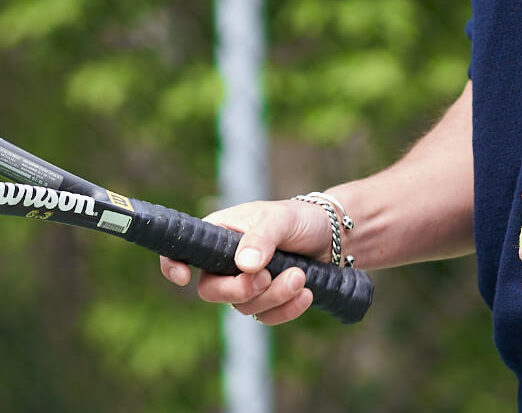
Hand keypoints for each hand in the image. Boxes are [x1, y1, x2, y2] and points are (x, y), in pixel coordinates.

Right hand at [159, 198, 331, 325]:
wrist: (333, 236)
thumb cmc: (301, 219)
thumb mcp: (282, 219)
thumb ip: (262, 238)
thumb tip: (244, 266)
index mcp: (220, 233)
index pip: (183, 250)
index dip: (173, 265)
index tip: (184, 277)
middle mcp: (226, 262)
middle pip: (212, 290)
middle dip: (240, 290)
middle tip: (267, 277)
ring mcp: (245, 284)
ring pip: (243, 306)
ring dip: (274, 296)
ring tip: (300, 276)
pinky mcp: (266, 301)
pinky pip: (266, 318)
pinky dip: (286, 309)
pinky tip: (306, 293)